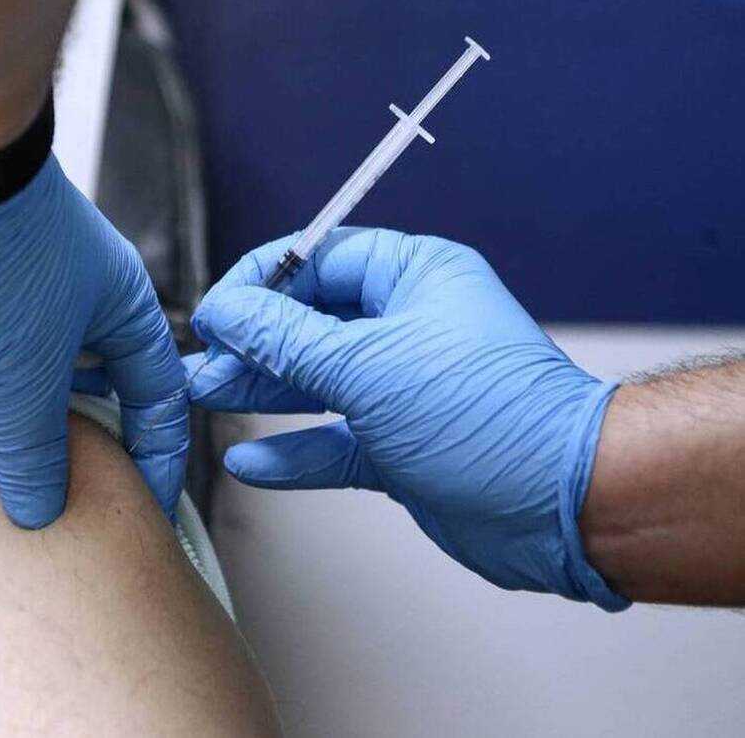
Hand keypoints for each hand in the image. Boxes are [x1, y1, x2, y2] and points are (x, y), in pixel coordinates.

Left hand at [0, 148, 187, 528]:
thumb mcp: (30, 359)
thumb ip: (35, 441)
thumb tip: (39, 511)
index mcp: (123, 310)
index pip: (160, 399)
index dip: (158, 458)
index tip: (148, 512)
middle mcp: (82, 306)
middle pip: (102, 394)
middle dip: (92, 450)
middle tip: (78, 508)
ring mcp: (26, 302)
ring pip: (39, 383)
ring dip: (30, 429)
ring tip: (20, 485)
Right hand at [187, 228, 626, 609]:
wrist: (565, 505)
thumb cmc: (493, 417)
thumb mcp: (369, 366)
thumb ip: (287, 340)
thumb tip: (226, 311)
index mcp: (415, 277)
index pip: (319, 259)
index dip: (261, 283)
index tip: (214, 312)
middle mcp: (409, 327)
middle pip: (310, 323)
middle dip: (251, 342)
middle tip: (200, 362)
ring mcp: (405, 390)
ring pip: (316, 383)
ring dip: (261, 393)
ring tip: (204, 398)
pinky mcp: (402, 449)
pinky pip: (333, 442)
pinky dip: (293, 452)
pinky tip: (251, 460)